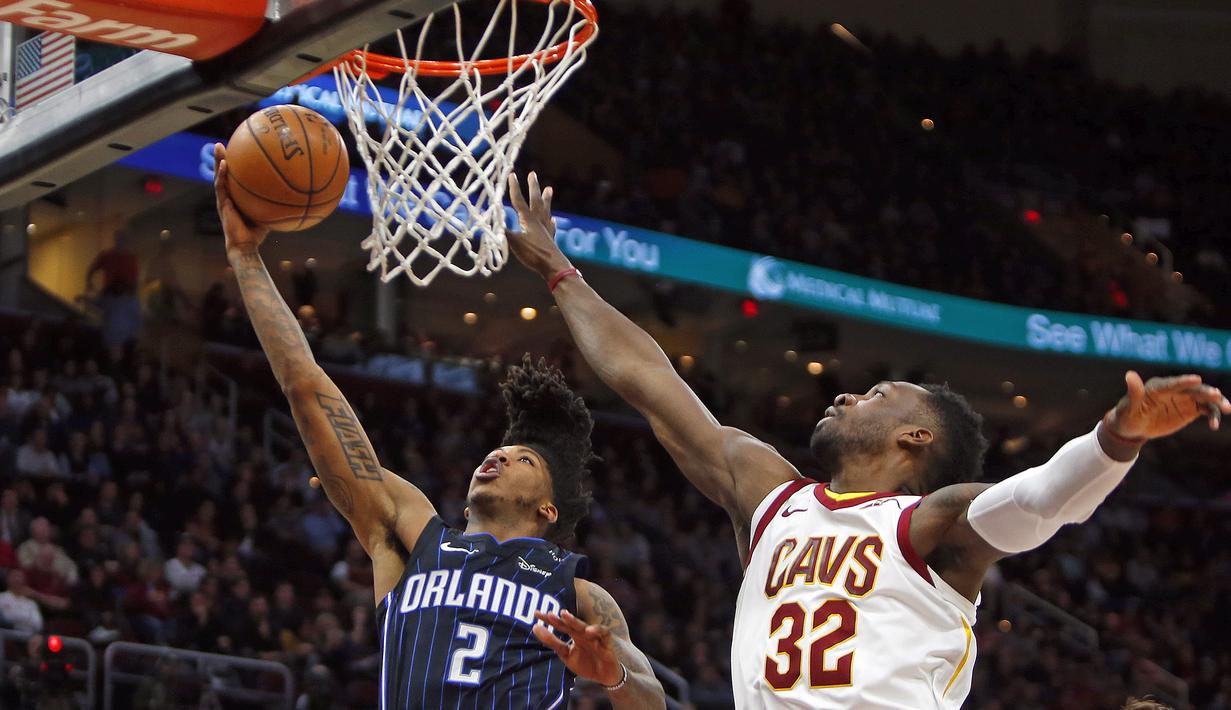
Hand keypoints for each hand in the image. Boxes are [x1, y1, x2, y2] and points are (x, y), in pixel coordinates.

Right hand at [214, 143, 268, 255]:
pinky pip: (221, 187)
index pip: (235, 177)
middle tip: (223, 143)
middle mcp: (229, 195)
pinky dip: (222, 175)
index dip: (235, 164)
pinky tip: (224, 165)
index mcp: (237, 196)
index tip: (238, 149)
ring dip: (218, 161)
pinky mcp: (222, 204)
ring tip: (218, 147)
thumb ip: (277, 202)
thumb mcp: (269, 214)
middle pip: (225, 173)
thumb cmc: (258, 232)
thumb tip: (296, 193)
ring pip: (219, 176)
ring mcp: (224, 199)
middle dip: (223, 158)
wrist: (245, 245)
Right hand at [507, 172, 572, 279]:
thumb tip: (489, 223)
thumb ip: (503, 232)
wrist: (554, 266)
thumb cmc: (534, 254)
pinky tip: (553, 220)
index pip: (519, 201)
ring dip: (546, 199)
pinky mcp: (550, 239)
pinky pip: (551, 226)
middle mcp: (538, 221)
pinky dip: (551, 221)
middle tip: (533, 174)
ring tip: (549, 189)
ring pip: (545, 210)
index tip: (512, 174)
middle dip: (533, 187)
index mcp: (528, 220)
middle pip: (535, 200)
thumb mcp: (515, 243)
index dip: (514, 188)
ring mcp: (546, 230)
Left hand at [532, 610, 622, 686]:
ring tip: (564, 615)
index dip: (549, 620)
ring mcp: (594, 636)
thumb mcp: (566, 655)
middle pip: (571, 623)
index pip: (560, 624)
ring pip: (584, 625)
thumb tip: (535, 628)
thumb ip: (552, 642)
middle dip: (560, 618)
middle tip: (549, 614)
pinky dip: (597, 630)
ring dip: (575, 621)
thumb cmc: (585, 663)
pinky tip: (588, 631)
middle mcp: (583, 633)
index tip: (536, 614)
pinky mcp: (606, 642)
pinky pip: (603, 632)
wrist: (604, 676)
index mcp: (573, 634)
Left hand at [1106, 371, 1230, 438]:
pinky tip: (1214, 425)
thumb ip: (1134, 393)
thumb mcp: (1128, 408)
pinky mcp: (1190, 409)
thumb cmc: (1127, 416)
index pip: (1172, 384)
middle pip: (1192, 389)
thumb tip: (1130, 375)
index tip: (1197, 379)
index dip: (1184, 382)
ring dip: (1215, 402)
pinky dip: (1213, 415)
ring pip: (1203, 398)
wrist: (1133, 428)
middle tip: (1217, 396)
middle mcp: (1173, 390)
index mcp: (1158, 387)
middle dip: (1206, 391)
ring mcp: (1183, 399)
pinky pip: (1205, 410)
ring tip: (1227, 409)